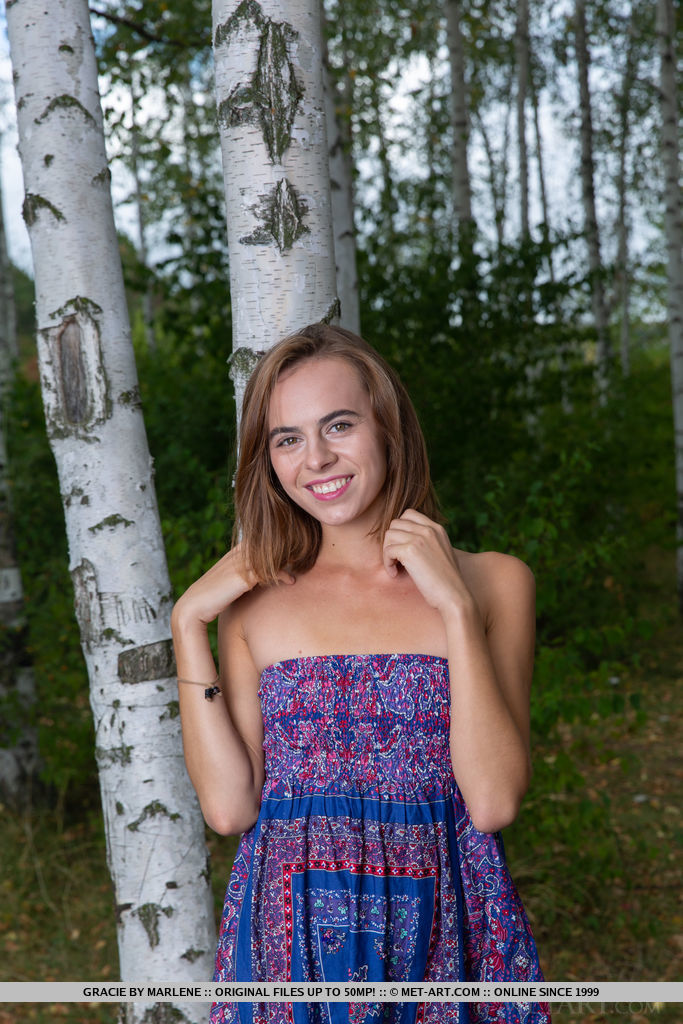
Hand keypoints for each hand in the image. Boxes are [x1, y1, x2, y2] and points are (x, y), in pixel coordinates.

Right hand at [172, 544, 292, 629]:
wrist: (193, 609)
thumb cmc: (213, 599)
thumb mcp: (231, 584)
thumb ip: (245, 578)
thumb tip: (260, 580)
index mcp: (234, 554)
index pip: (260, 542)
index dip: (279, 546)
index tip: (297, 552)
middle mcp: (236, 555)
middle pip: (268, 544)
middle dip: (287, 549)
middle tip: (307, 554)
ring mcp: (238, 565)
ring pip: (269, 557)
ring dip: (287, 562)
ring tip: (303, 567)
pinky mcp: (240, 577)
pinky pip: (266, 571)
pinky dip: (280, 574)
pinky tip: (290, 581)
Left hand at [382, 509, 473, 615]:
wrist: (454, 596)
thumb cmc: (447, 581)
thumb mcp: (442, 552)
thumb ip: (429, 542)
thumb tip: (407, 541)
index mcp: (437, 528)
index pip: (409, 514)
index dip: (400, 530)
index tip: (403, 547)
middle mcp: (428, 529)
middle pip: (395, 523)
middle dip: (392, 541)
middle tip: (396, 559)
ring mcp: (419, 538)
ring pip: (389, 535)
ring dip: (387, 551)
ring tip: (396, 567)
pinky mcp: (410, 551)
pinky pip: (387, 550)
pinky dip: (387, 564)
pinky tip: (395, 574)